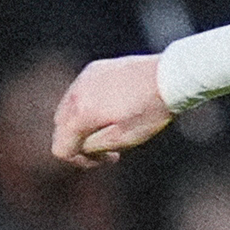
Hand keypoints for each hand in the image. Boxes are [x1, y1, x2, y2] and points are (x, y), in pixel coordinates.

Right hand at [51, 54, 172, 167]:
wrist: (168, 77)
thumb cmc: (150, 111)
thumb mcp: (123, 138)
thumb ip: (94, 146)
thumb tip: (80, 147)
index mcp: (81, 114)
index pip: (60, 147)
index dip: (79, 160)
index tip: (104, 159)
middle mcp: (76, 93)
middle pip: (61, 128)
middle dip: (79, 141)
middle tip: (108, 148)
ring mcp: (84, 78)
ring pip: (68, 108)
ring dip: (82, 123)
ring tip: (111, 128)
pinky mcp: (94, 69)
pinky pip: (80, 92)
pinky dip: (87, 106)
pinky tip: (113, 109)